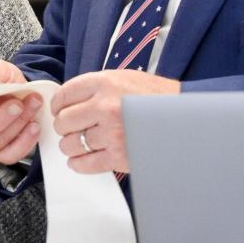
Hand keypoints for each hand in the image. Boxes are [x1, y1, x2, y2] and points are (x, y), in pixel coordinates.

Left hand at [51, 70, 180, 173]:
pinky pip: (86, 164)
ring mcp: (112, 133)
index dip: (57, 104)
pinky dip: (78, 164)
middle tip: (69, 128)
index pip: (65, 94)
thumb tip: (70, 99)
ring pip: (72, 143)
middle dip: (63, 126)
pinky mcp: (119, 156)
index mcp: (105, 83)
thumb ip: (97, 87)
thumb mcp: (125, 78)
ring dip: (70, 145)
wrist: (186, 117)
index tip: (58, 110)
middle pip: (64, 121)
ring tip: (75, 143)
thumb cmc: (157, 97)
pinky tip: (79, 160)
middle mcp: (106, 106)